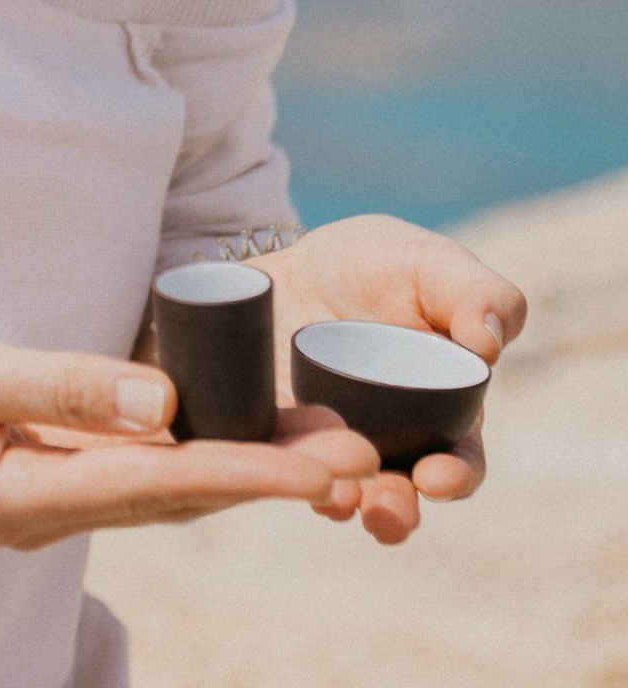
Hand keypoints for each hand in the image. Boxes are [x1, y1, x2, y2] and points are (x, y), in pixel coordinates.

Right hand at [0, 304, 377, 551]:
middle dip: (265, 476)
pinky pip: (123, 468)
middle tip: (357, 456)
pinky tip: (222, 430)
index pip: (160, 486)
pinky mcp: (30, 470)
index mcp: (21, 496)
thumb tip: (162, 402)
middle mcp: (39, 510)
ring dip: (235, 467)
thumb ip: (56, 384)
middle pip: (174, 497)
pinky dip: (183, 452)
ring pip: (157, 487)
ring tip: (318, 447)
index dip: (248, 472)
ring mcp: (34, 495)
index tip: (324, 466)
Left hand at [254, 216, 527, 544]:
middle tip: (386, 511)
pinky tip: (280, 468)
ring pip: (341, 485)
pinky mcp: (279, 428)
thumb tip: (489, 341)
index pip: (458, 458)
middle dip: (395, 508)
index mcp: (441, 409)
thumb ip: (475, 293)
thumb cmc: (381, 263)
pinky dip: (284, 467)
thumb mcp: (429, 262)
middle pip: (399, 489)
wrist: (297, 257)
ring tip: (338, 503)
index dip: (455, 476)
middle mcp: (388, 438)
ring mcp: (330, 436)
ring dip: (343, 500)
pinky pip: (281, 457)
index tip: (437, 478)